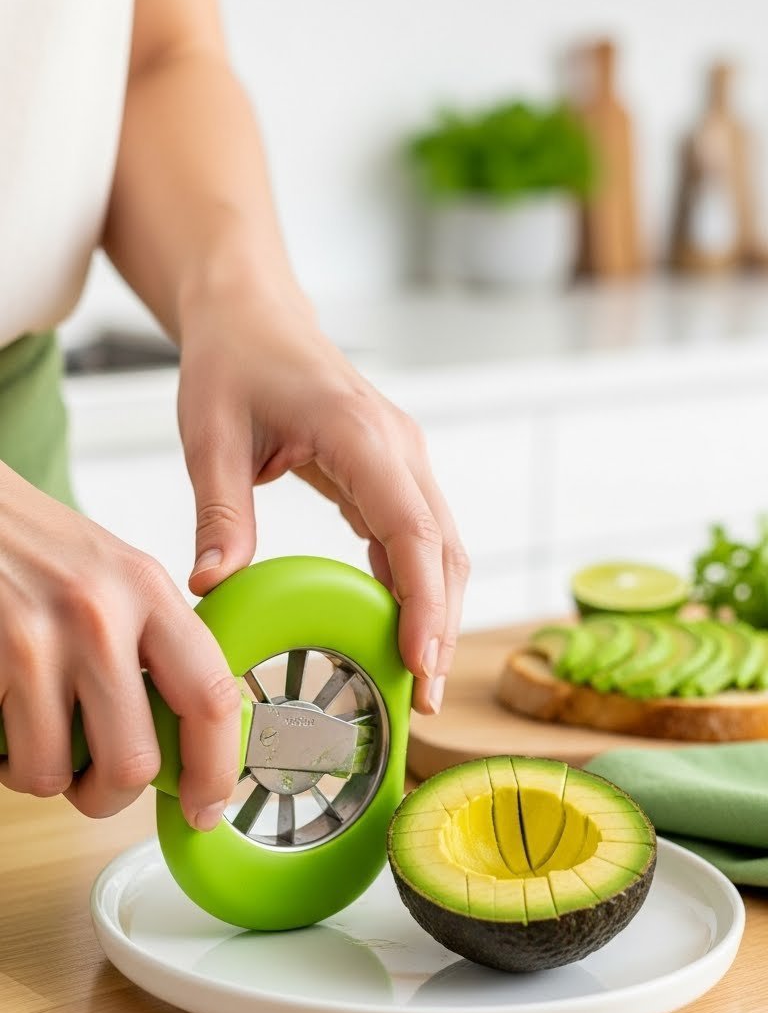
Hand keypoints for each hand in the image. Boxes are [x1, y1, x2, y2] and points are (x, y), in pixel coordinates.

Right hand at [0, 466, 241, 826]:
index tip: (206, 807)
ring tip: (34, 735)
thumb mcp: (116, 574)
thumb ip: (156, 645)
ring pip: (53, 774)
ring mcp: (32, 641)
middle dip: (110, 796)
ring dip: (42, 775)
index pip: (210, 698)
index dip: (215, 771)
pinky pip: (0, 757)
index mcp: (147, 590)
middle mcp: (97, 616)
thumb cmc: (35, 548)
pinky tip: (2, 717)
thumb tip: (191, 739)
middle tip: (94, 783)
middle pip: (132, 763)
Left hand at [177, 282, 469, 714]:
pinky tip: (400, 632)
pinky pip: (417, 537)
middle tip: (425, 700)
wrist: (252, 312)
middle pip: (443, 548)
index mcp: (360, 433)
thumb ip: (219, 512)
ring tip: (419, 681)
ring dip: (437, 612)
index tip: (422, 661)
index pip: (411, 529)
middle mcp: (399, 446)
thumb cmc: (231, 361)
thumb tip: (210, 585)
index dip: (422, 601)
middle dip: (441, 625)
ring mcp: (403, 458)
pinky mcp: (392, 471)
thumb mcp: (210, 435)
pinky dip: (416, 587)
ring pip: (442, 546)